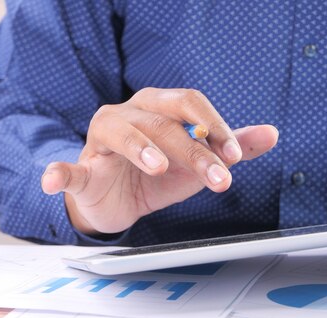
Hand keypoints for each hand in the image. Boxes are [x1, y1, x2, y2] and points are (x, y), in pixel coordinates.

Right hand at [41, 88, 277, 234]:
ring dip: (140, 148)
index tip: (236, 155)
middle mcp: (129, 116)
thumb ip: (232, 147)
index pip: (190, 105)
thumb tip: (271, 133)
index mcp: (159, 109)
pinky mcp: (82, 169)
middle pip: (162, 120)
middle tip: (218, 177)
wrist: (120, 202)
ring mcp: (102, 141)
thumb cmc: (158, 176)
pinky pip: (68, 168)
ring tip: (158, 167)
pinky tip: (55, 179)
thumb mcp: (199, 163)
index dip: (215, 126)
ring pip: (120, 133)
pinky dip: (60, 173)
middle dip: (194, 148)